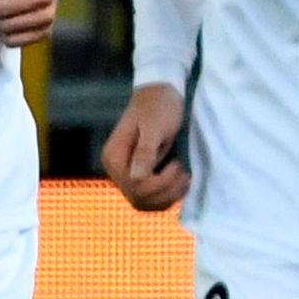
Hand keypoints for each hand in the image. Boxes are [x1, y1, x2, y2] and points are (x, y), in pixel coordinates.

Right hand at [100, 83, 189, 212]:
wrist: (161, 95)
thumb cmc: (158, 107)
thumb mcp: (154, 127)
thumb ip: (145, 151)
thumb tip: (136, 177)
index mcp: (114, 157)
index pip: (134, 185)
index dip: (159, 182)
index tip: (176, 164)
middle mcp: (116, 170)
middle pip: (139, 198)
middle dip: (165, 190)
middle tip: (184, 173)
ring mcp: (127, 175)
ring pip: (145, 203)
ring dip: (168, 196)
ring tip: (184, 178)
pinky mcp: (140, 177)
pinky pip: (151, 199)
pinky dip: (167, 197)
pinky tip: (180, 184)